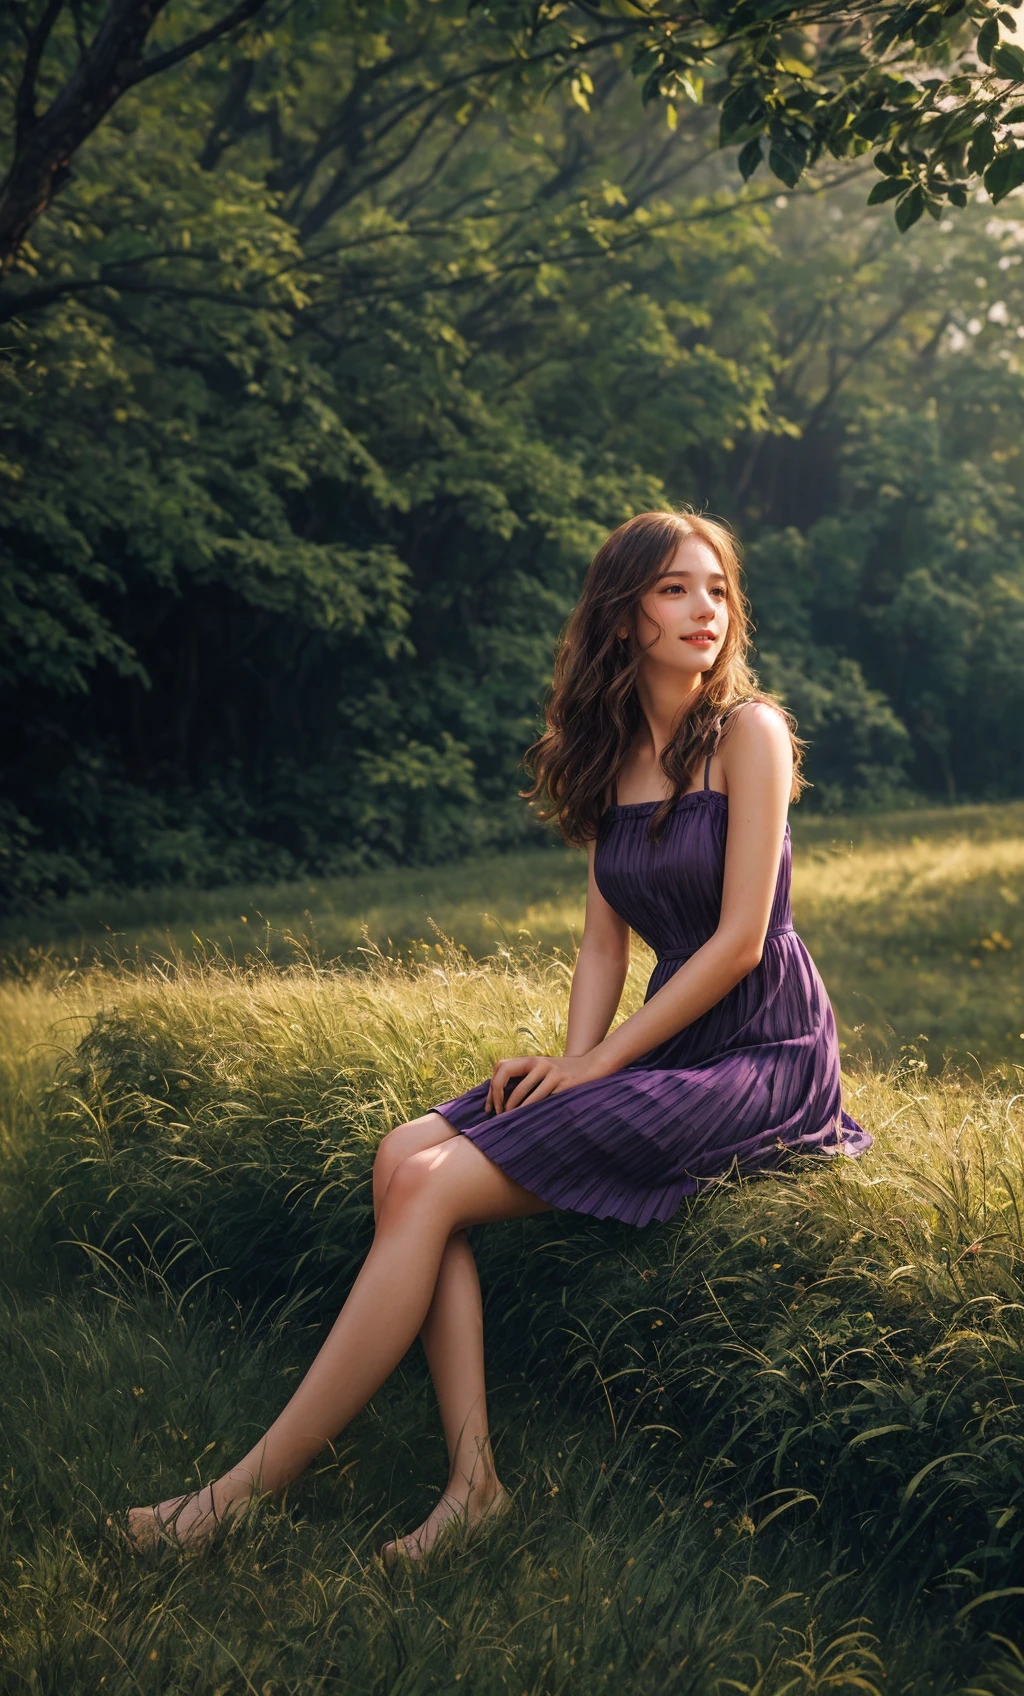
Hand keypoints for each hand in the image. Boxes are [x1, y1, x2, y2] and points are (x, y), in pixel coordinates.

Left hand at [485, 1052, 606, 1114]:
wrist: (592, 1067)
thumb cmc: (564, 1074)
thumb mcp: (544, 1071)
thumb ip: (527, 1078)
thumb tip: (500, 1099)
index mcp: (531, 1060)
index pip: (501, 1067)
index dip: (492, 1087)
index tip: (490, 1107)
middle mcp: (538, 1062)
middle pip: (505, 1073)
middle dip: (497, 1095)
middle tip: (497, 1113)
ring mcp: (551, 1071)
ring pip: (523, 1091)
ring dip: (513, 1107)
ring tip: (509, 1119)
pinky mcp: (562, 1083)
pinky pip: (542, 1099)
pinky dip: (532, 1110)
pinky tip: (528, 1118)